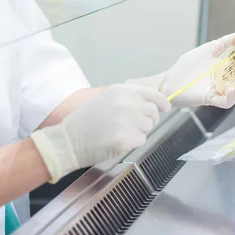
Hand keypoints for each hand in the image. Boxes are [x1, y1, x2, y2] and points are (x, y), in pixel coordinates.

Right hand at [31, 85, 170, 182]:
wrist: (68, 140)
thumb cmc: (85, 121)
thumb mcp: (106, 99)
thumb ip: (128, 98)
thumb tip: (152, 103)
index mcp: (122, 91)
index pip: (152, 94)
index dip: (161, 102)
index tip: (165, 107)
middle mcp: (127, 103)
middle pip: (153, 113)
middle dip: (147, 120)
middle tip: (130, 125)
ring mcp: (127, 121)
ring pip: (148, 127)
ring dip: (139, 132)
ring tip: (119, 132)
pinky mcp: (126, 139)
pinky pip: (141, 140)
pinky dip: (132, 143)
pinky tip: (116, 141)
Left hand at [160, 33, 234, 108]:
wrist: (170, 80)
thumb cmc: (188, 65)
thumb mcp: (208, 49)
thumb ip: (224, 43)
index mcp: (230, 68)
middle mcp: (228, 80)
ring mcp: (221, 90)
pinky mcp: (211, 98)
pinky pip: (225, 101)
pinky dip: (231, 97)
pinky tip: (232, 89)